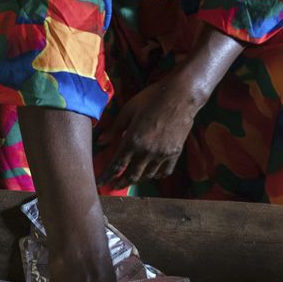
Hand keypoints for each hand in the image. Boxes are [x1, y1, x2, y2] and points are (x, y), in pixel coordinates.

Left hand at [97, 73, 202, 188]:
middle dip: (121, 182)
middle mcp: (146, 151)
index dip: (107, 177)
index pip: (116, 165)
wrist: (181, 95)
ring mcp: (162, 154)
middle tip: (114, 186)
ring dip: (137, 180)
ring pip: (147, 176)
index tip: (101, 184)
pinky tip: (151, 174)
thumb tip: (101, 141)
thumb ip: (114, 128)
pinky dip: (156, 175)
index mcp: (132, 140)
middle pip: (131, 175)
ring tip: (131, 180)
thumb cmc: (152, 98)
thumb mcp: (128, 110)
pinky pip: (164, 172)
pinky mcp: (174, 153)